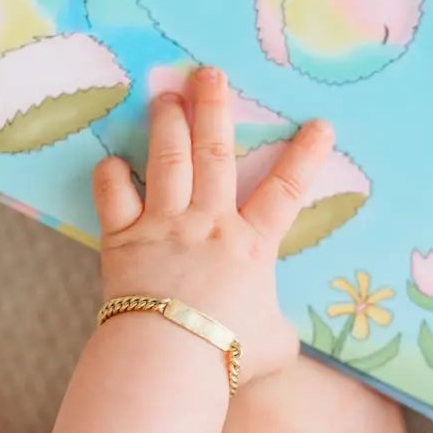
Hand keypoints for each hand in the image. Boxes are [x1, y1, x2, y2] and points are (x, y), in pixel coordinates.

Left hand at [92, 66, 333, 383]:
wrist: (169, 359)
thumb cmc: (229, 355)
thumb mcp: (275, 344)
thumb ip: (278, 326)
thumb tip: (278, 336)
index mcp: (252, 246)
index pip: (287, 191)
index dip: (306, 156)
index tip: (320, 124)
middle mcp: (209, 224)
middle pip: (214, 153)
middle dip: (214, 108)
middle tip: (210, 73)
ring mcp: (163, 226)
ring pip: (167, 160)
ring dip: (166, 123)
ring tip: (165, 94)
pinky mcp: (122, 241)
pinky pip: (113, 197)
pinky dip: (111, 176)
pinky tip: (112, 161)